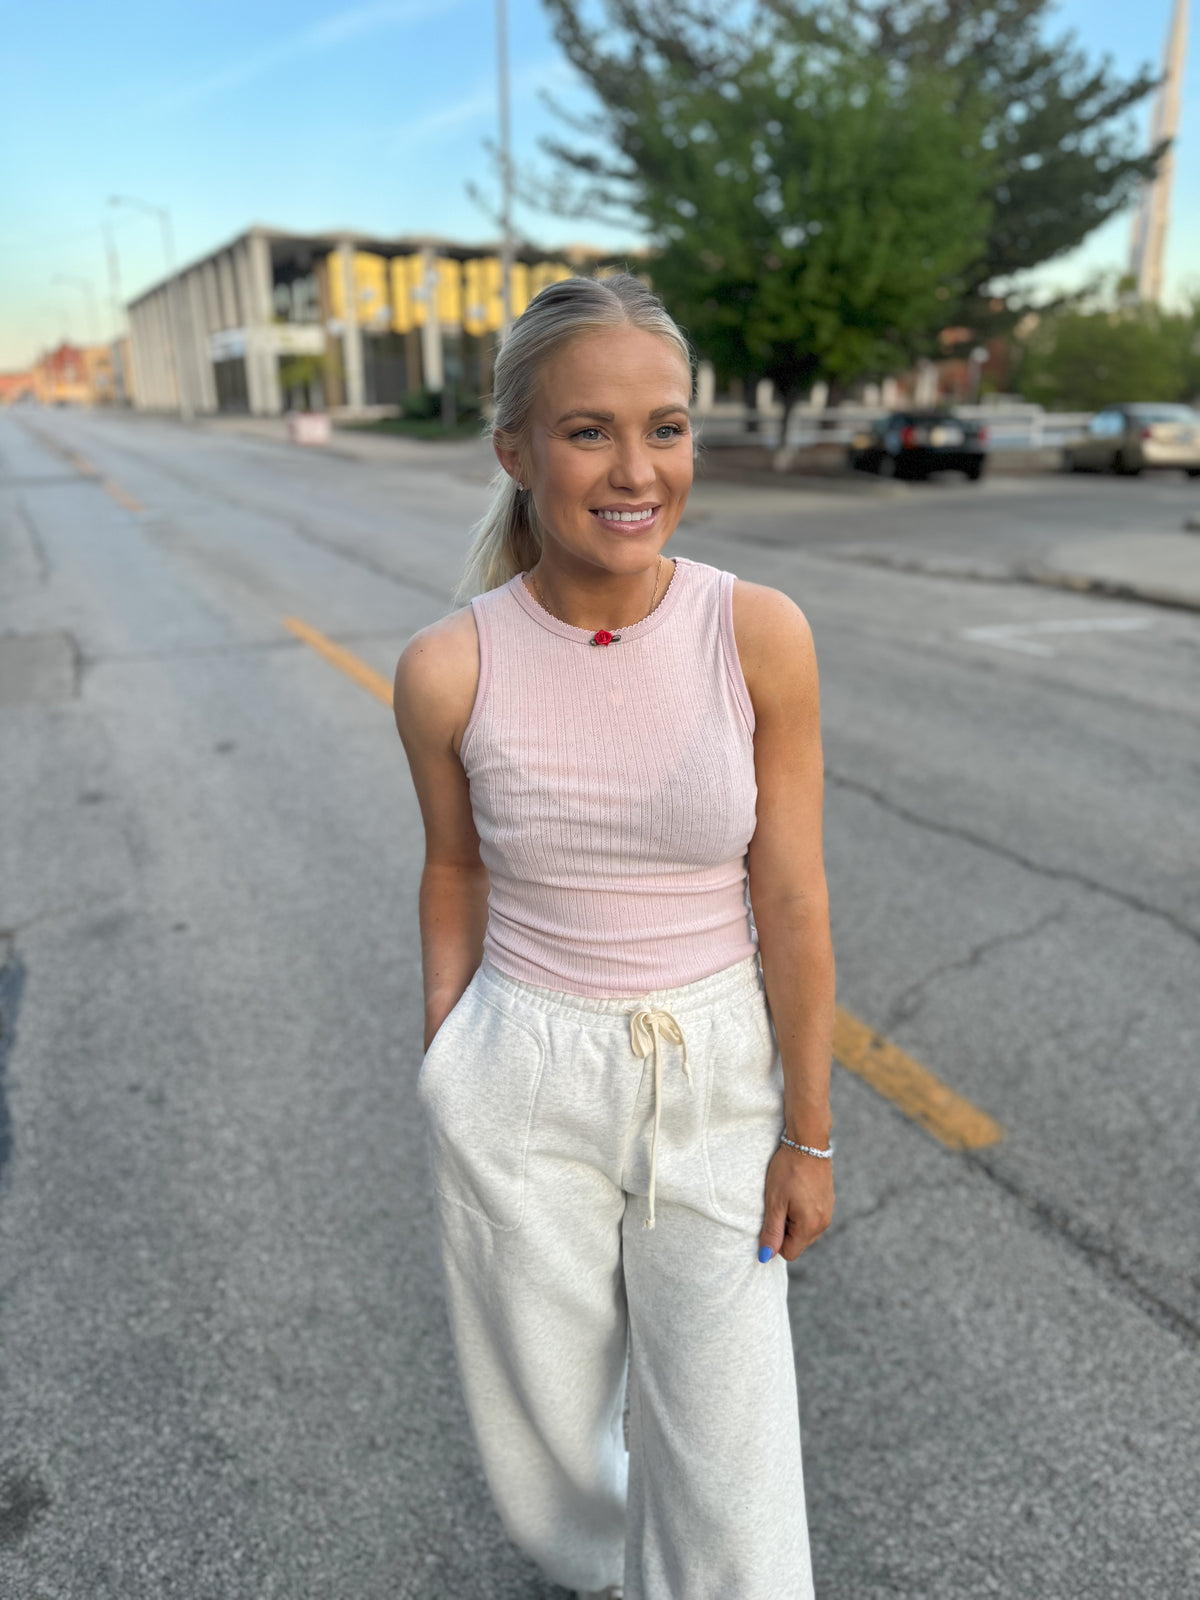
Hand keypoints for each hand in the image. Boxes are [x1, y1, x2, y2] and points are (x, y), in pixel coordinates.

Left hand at [758, 1146, 833, 1262]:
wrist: (808, 1143)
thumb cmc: (788, 1171)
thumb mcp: (774, 1202)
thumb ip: (771, 1232)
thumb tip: (765, 1257)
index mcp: (809, 1226)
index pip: (789, 1253)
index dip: (776, 1240)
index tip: (772, 1217)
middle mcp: (823, 1223)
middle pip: (798, 1243)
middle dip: (785, 1230)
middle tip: (779, 1204)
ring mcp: (828, 1212)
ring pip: (805, 1230)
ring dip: (793, 1220)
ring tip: (788, 1196)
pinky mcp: (828, 1202)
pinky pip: (812, 1218)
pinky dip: (802, 1211)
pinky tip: (796, 1191)